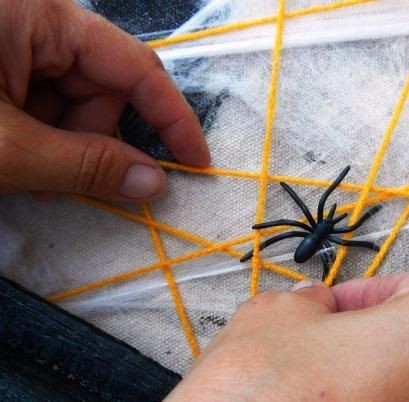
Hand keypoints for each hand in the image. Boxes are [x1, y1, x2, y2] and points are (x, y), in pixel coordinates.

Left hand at [0, 0, 208, 200]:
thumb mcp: (8, 148)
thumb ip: (84, 166)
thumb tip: (154, 184)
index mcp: (44, 17)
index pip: (136, 67)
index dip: (173, 119)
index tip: (196, 163)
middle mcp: (36, 21)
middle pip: (102, 89)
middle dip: (92, 142)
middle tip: (60, 184)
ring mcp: (13, 39)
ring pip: (73, 101)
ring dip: (62, 146)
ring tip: (27, 177)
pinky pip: (43, 101)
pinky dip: (39, 137)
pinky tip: (17, 159)